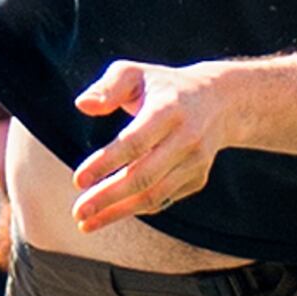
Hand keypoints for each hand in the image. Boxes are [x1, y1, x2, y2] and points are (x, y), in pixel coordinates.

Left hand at [70, 53, 229, 232]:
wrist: (218, 102)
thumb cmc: (163, 86)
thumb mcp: (135, 73)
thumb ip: (107, 86)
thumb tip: (83, 105)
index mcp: (169, 109)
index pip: (134, 142)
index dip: (106, 163)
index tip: (78, 180)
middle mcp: (187, 138)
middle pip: (144, 176)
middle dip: (108, 197)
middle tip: (78, 212)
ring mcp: (195, 161)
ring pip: (154, 195)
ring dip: (118, 212)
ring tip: (87, 222)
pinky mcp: (197, 178)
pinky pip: (162, 199)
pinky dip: (135, 209)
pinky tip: (109, 214)